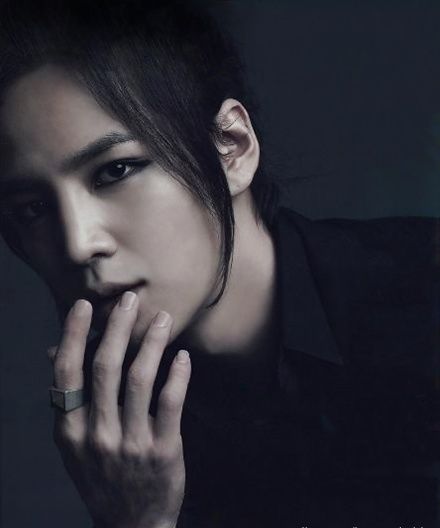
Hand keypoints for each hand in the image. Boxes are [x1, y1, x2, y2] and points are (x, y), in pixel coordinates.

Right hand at [48, 292, 190, 527]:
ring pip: (139, 379)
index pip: (67, 374)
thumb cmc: (103, 476)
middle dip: (118, 327)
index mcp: (69, 431)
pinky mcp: (162, 451)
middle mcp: (96, 435)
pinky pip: (171, 403)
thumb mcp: (75, 446)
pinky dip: (177, 375)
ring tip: (162, 319)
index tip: (84, 306)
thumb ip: (70, 400)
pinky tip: (182, 357)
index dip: (73, 335)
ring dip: (151, 343)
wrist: (132, 526)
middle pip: (105, 368)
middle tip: (130, 299)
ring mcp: (130, 444)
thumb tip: (57, 351)